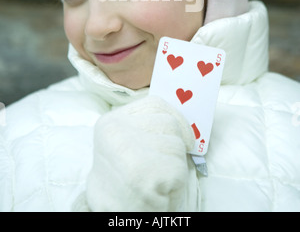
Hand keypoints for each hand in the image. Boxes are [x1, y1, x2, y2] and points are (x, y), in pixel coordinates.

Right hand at [85, 95, 194, 211]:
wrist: (109, 214)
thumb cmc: (123, 177)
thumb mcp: (123, 141)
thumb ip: (145, 124)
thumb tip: (182, 113)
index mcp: (110, 123)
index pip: (156, 103)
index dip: (175, 116)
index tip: (180, 133)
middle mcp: (117, 134)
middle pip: (170, 123)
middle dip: (174, 143)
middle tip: (160, 163)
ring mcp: (132, 154)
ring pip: (177, 145)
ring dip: (176, 163)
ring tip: (157, 178)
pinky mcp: (149, 175)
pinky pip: (181, 168)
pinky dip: (178, 182)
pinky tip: (160, 190)